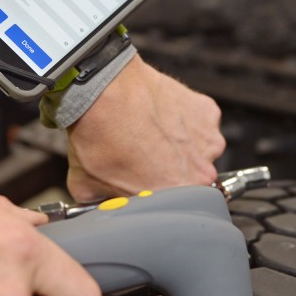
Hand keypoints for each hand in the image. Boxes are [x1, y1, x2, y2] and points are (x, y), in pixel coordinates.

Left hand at [65, 54, 225, 201]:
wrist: (104, 88)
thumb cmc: (100, 133)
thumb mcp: (87, 185)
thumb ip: (102, 203)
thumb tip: (97, 204)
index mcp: (178, 196)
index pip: (173, 207)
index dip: (156, 197)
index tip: (143, 187)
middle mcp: (201, 173)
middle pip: (191, 181)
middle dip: (171, 173)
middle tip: (145, 158)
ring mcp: (208, 141)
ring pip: (198, 152)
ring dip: (181, 147)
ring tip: (152, 134)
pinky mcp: (208, 113)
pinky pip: (200, 123)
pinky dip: (184, 121)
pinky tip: (159, 115)